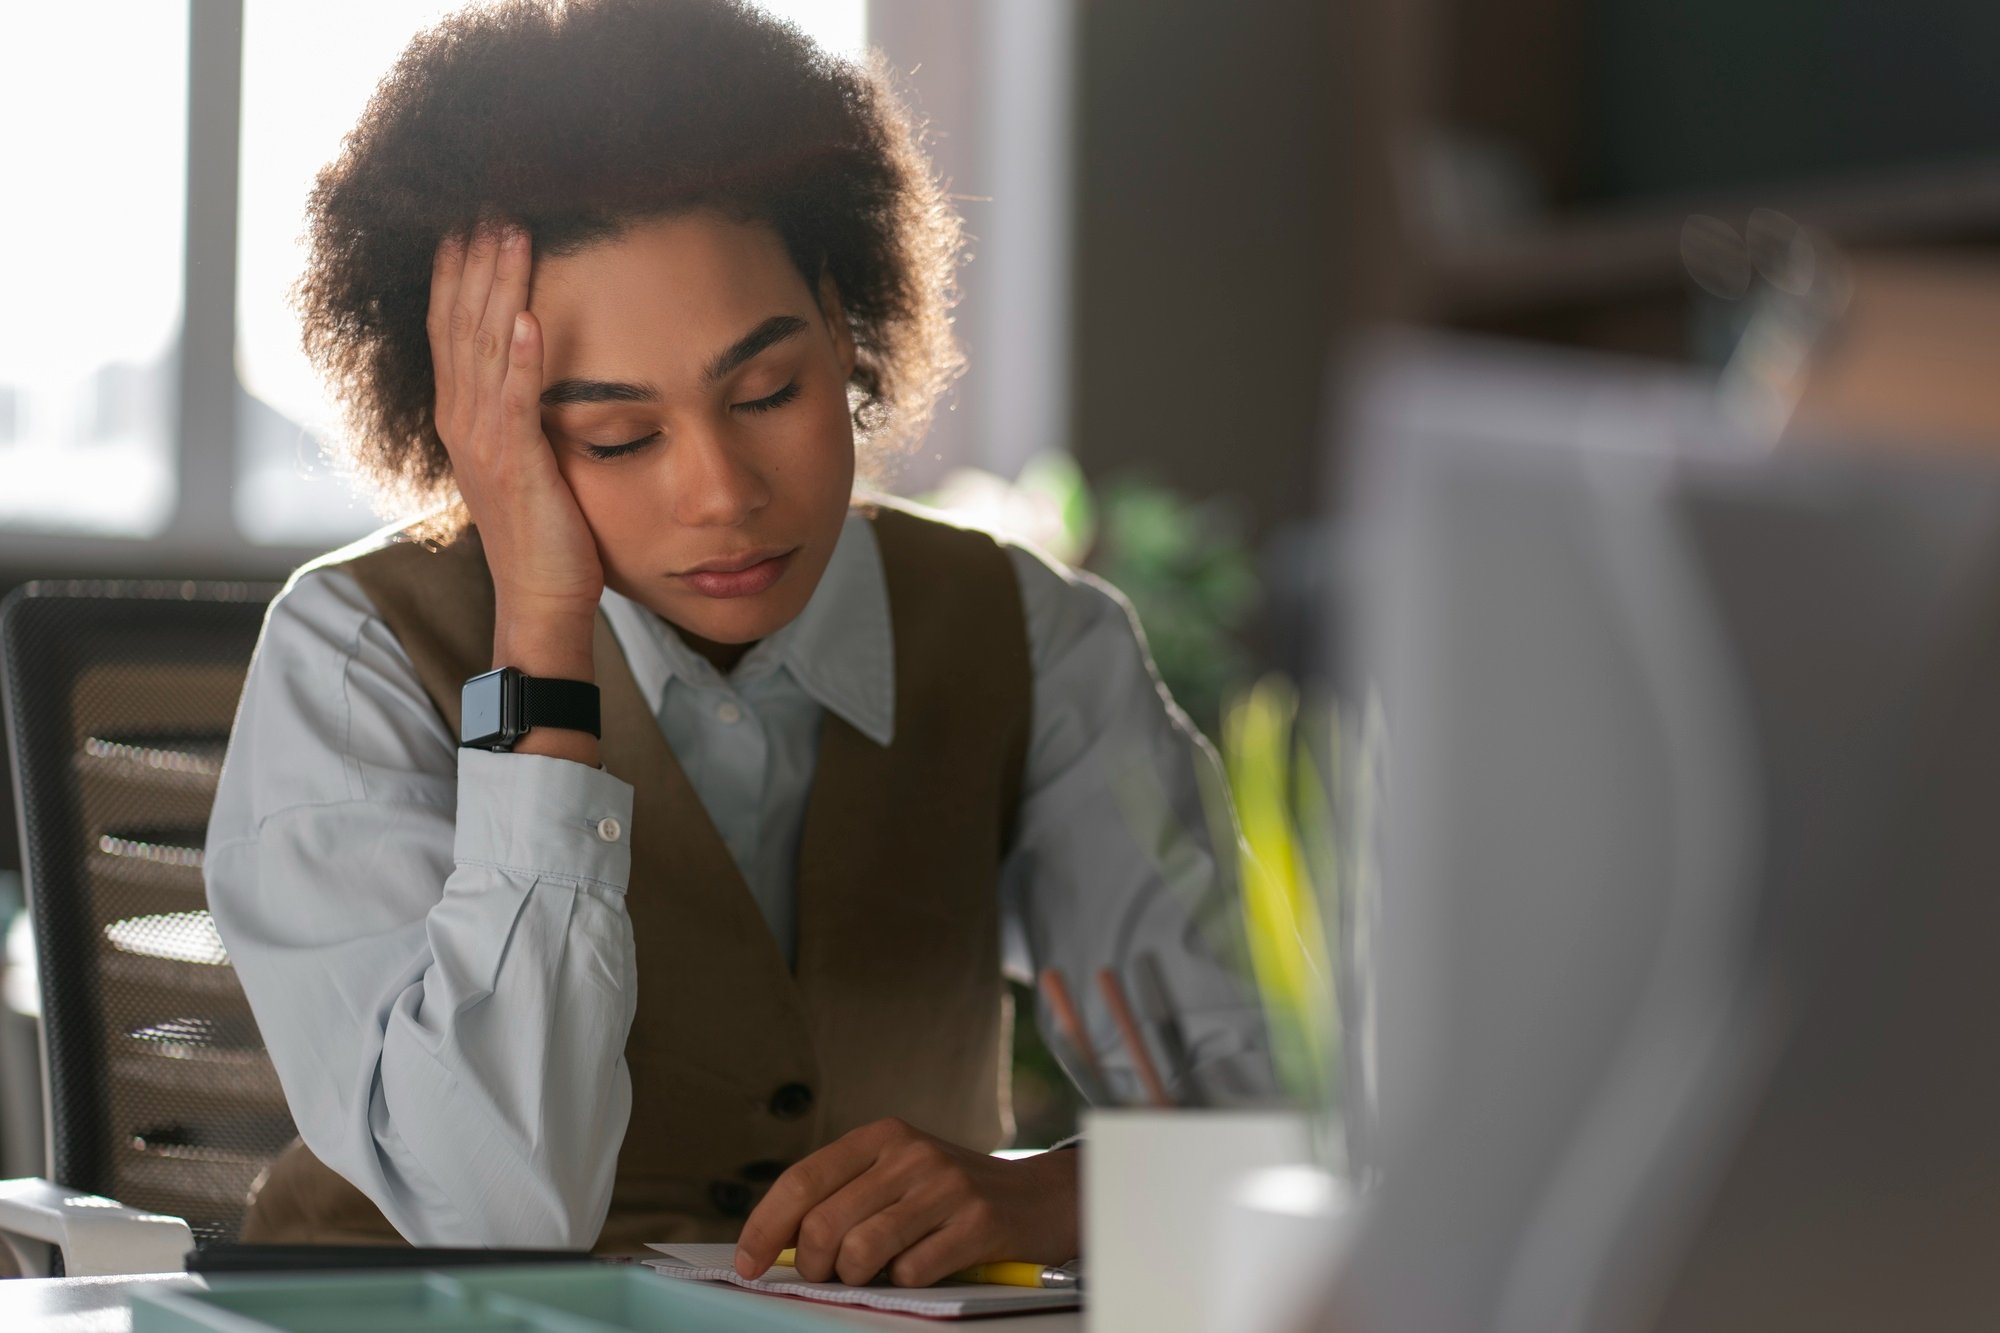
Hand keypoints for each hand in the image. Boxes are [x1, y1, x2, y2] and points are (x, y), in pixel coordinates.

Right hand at [427, 222, 603, 621]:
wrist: (541, 598)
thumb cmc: (544, 530)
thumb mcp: (525, 456)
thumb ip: (520, 410)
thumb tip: (539, 361)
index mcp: (462, 417)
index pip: (450, 328)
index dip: (456, 271)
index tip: (467, 219)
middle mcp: (462, 423)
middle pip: (460, 323)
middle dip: (474, 260)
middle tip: (488, 201)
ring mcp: (483, 443)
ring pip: (483, 349)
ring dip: (496, 288)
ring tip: (509, 234)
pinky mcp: (515, 465)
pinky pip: (513, 401)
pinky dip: (519, 357)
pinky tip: (527, 315)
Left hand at [733, 1118, 1079, 1287]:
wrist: (1042, 1197)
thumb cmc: (954, 1194)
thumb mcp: (900, 1175)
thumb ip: (846, 1197)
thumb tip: (783, 1244)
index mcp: (881, 1137)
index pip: (802, 1181)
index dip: (766, 1226)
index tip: (750, 1262)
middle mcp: (910, 1154)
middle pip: (825, 1225)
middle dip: (815, 1266)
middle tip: (831, 1275)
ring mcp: (945, 1186)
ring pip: (861, 1252)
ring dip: (858, 1278)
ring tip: (878, 1271)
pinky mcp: (977, 1223)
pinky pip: (912, 1271)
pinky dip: (907, 1282)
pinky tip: (924, 1266)